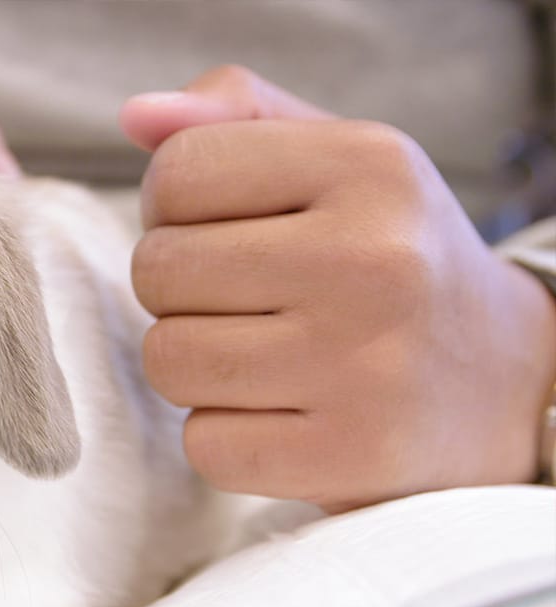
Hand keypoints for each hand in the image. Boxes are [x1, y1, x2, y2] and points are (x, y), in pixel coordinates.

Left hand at [122, 66, 555, 511]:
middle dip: (178, 289)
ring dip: (193, 363)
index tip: (221, 229)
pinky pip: (204, 446)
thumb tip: (137, 116)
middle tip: (244, 300)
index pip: (175, 175)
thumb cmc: (387, 254)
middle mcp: (375, 260)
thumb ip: (235, 115)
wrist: (503, 377)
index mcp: (368, 166)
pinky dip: (224, 436)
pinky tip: (282, 414)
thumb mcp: (337, 159)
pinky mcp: (353, 456)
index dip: (171, 208)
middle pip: (157, 270)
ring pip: (167, 361)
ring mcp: (367, 366)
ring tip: (261, 354)